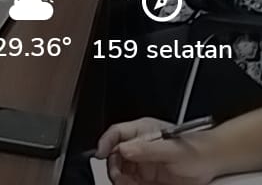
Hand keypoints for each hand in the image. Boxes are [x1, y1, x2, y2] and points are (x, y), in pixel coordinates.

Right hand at [97, 118, 219, 184]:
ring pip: (122, 169)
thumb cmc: (195, 148)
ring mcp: (143, 161)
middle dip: (113, 165)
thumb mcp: (170, 148)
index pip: (116, 133)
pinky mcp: (149, 176)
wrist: (212, 162)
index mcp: (142, 131)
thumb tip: (124, 149)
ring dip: (121, 178)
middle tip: (117, 176)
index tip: (100, 154)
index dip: (105, 143)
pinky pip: (133, 182)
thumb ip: (147, 149)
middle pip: (115, 154)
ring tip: (126, 183)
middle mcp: (140, 145)